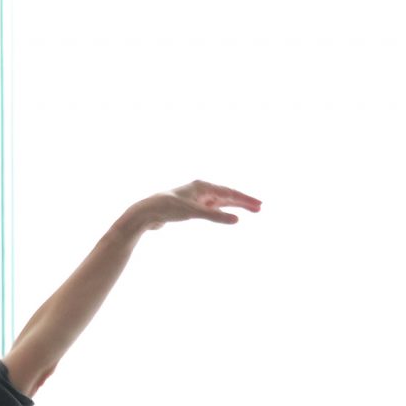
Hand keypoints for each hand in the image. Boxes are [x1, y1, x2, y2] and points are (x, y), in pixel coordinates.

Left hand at [124, 182, 262, 233]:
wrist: (145, 214)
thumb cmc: (167, 209)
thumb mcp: (193, 212)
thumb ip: (215, 216)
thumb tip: (236, 219)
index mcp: (203, 186)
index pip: (229, 192)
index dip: (245, 200)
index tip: (259, 205)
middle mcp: (201, 190)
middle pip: (227, 195)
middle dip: (244, 202)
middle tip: (260, 208)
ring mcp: (196, 199)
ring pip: (220, 202)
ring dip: (234, 206)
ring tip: (250, 211)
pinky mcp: (189, 208)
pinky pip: (211, 208)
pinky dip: (222, 211)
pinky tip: (227, 215)